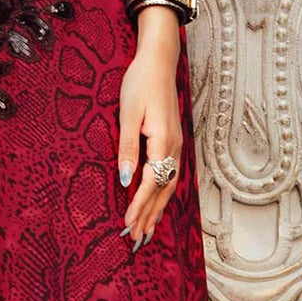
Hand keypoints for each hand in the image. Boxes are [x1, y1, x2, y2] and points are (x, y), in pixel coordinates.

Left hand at [118, 21, 182, 248]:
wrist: (159, 62)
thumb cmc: (140, 84)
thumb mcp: (128, 115)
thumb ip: (127, 149)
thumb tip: (125, 181)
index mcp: (162, 142)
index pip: (150, 183)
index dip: (139, 205)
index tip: (128, 223)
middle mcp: (173, 147)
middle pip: (162, 190)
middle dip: (149, 215)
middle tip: (135, 238)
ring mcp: (176, 146)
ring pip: (168, 186)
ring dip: (157, 209)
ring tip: (147, 230)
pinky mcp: (173, 143)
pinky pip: (170, 176)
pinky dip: (162, 195)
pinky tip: (157, 204)